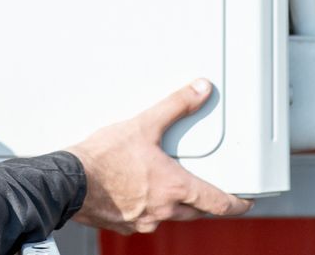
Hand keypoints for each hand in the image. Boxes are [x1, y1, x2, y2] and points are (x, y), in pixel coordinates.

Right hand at [65, 80, 252, 234]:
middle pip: (197, 212)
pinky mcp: (125, 225)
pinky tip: (132, 192)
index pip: (220, 203)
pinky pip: (144, 220)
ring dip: (173, 205)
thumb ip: (174, 107)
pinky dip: (145, 208)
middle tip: (205, 190)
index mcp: (175, 187)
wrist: (69, 182)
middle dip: (204, 202)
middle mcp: (165, 210)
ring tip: (161, 185)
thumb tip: (200, 90)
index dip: (237, 203)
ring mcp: (145, 221)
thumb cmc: (103, 158)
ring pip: (170, 217)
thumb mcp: (142, 125)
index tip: (245, 201)